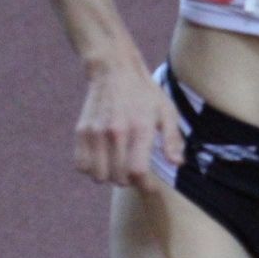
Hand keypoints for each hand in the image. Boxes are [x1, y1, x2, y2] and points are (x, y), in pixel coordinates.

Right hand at [74, 60, 180, 185]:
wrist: (114, 70)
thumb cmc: (144, 93)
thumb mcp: (166, 111)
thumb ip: (172, 139)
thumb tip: (177, 164)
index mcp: (140, 128)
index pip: (137, 172)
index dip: (145, 186)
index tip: (150, 187)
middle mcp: (116, 132)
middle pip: (118, 178)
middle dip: (129, 181)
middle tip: (135, 171)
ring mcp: (95, 132)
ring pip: (98, 176)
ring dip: (110, 176)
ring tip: (118, 164)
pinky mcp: (81, 131)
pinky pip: (82, 166)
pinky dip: (92, 169)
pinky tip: (103, 159)